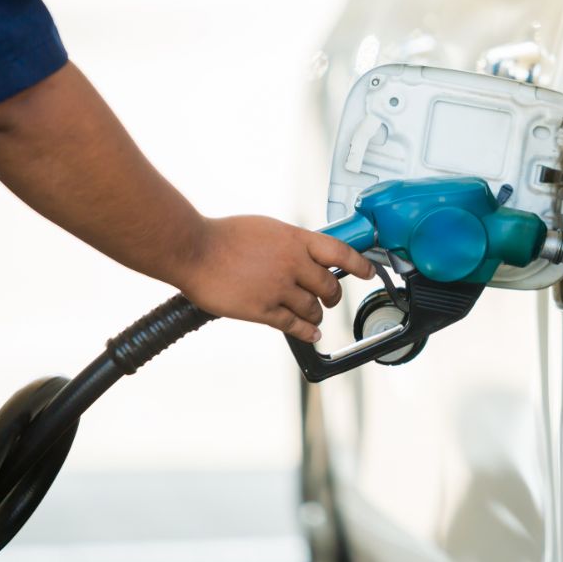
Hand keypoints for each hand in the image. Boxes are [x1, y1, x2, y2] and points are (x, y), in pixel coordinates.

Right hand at [175, 216, 374, 341]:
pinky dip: (308, 331)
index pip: (340, 252)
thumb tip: (305, 252)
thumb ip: (290, 242)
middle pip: (329, 286)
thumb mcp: (266, 228)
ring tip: (314, 315)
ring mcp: (279, 288)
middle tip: (331, 299)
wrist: (193, 250)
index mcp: (295, 239)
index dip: (359, 264)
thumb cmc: (223, 236)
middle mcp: (293, 263)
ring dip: (317, 314)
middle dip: (333, 295)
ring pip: (313, 308)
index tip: (368, 272)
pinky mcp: (264, 310)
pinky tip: (312, 333)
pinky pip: (295, 326)